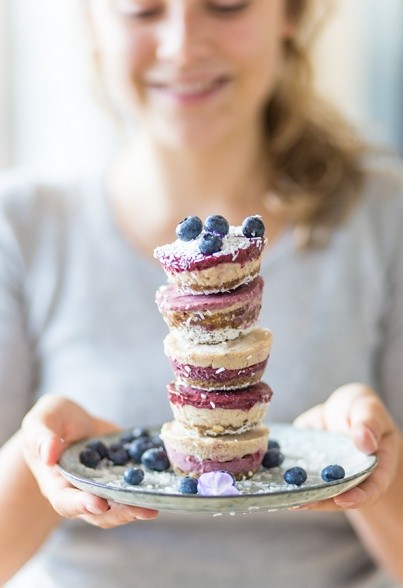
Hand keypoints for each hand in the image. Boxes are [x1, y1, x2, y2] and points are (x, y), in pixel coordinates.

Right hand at [21, 395, 158, 527]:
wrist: (72, 420)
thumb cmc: (51, 421)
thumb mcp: (41, 421)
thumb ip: (41, 436)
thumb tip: (49, 453)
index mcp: (56, 484)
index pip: (66, 502)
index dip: (82, 505)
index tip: (100, 504)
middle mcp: (81, 492)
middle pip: (98, 513)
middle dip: (121, 512)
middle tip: (143, 509)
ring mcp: (103, 486)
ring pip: (119, 506)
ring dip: (137, 507)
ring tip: (157, 504)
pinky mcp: (121, 476)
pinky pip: (133, 487)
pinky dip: (148, 487)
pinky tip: (165, 483)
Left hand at [292, 384, 399, 511]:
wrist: (342, 408)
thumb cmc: (361, 408)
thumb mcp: (368, 409)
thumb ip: (368, 423)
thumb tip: (365, 443)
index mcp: (376, 467)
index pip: (372, 488)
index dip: (359, 497)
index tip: (342, 499)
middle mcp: (350, 477)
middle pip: (340, 494)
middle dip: (321, 501)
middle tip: (303, 502)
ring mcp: (326, 474)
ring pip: (316, 488)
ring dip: (301, 494)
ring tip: (285, 496)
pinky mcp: (306, 465)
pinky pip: (297, 473)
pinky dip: (284, 477)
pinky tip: (272, 478)